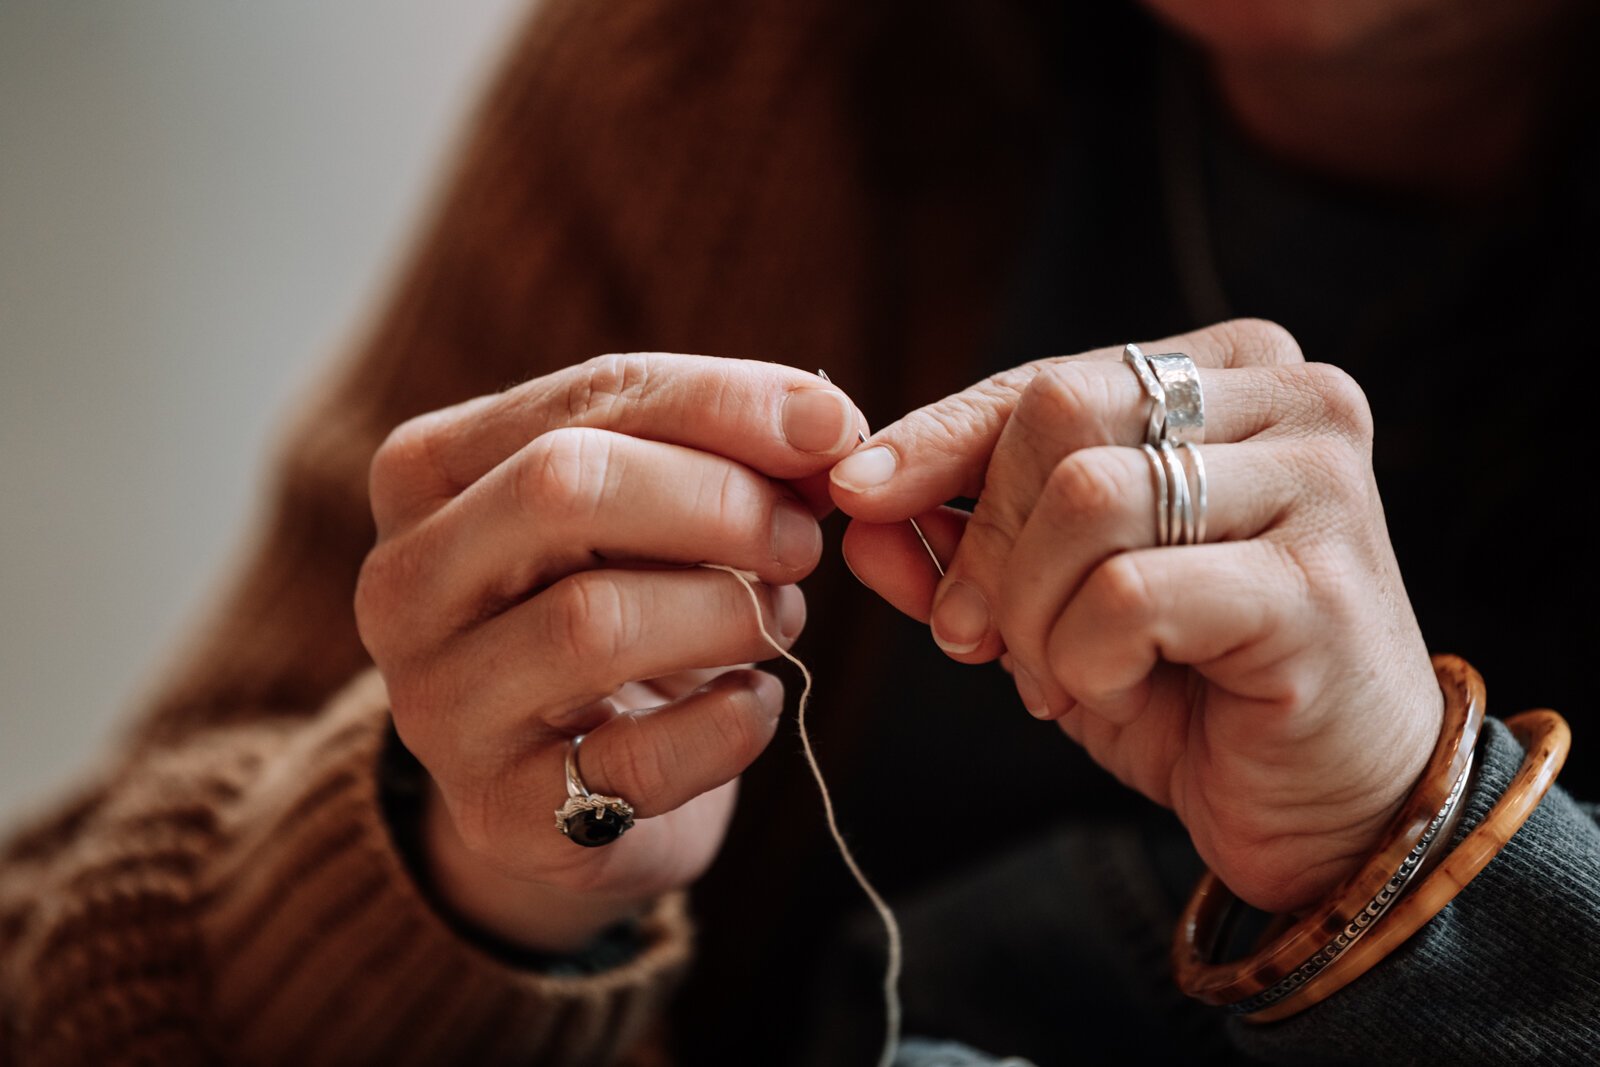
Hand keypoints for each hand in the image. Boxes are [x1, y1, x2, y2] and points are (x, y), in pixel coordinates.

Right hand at [356, 354, 862, 949]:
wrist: (560, 790)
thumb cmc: (613, 610)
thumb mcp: (644, 513)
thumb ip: (719, 453)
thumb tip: (825, 423)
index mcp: (428, 471)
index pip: (589, 398)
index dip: (728, 405)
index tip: (832, 428)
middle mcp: (404, 583)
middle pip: (564, 489)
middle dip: (719, 503)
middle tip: (800, 540)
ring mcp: (439, 707)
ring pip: (593, 622)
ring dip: (728, 612)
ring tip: (777, 617)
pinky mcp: (501, 815)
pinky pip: (637, 760)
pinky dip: (729, 724)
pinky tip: (753, 704)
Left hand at [830, 320, 1440, 911]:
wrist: (1325, 809)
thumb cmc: (1192, 686)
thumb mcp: (1054, 602)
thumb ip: (964, 546)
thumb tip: (856, 512)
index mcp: (1231, 373)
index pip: (1046, 381)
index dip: (937, 440)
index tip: (856, 494)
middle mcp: (1292, 400)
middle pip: (1058, 415)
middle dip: (989, 543)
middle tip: (977, 637)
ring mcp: (1319, 483)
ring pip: (1086, 500)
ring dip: (1036, 614)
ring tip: (1065, 676)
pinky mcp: (1316, 582)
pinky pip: (1127, 594)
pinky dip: (1088, 661)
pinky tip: (1126, 693)